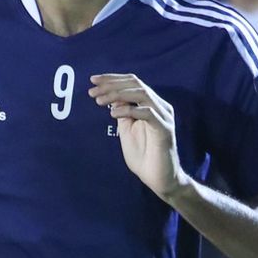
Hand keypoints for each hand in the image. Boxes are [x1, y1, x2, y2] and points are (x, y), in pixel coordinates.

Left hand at [89, 72, 184, 201]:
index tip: (93, 80)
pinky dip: (129, 111)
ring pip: (141, 94)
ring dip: (117, 94)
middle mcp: (159, 106)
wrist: (159, 178)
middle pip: (136, 84)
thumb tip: (111, 97)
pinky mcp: (164, 129)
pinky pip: (148, 113)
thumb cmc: (144, 156)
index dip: (112, 79)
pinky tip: (113, 114)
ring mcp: (163, 116)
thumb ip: (122, 113)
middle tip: (92, 90)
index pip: (132, 82)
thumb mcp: (127, 130)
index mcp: (150, 104)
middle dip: (111, 84)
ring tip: (99, 100)